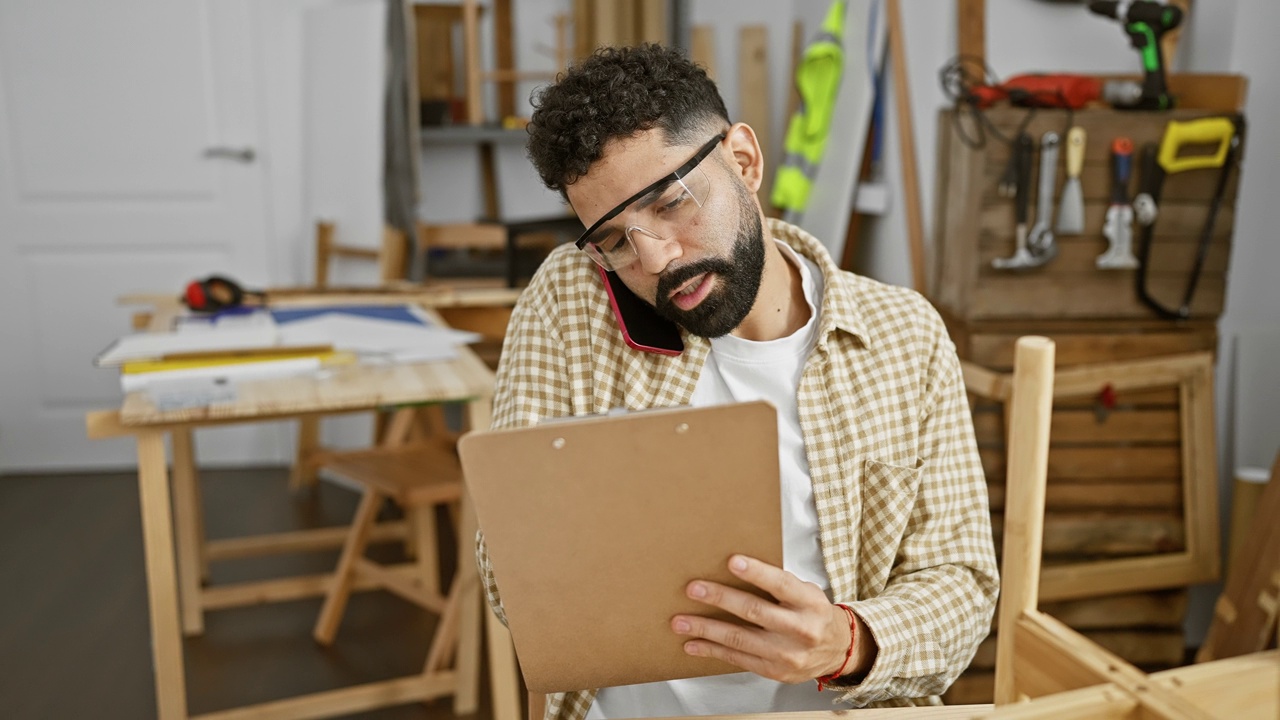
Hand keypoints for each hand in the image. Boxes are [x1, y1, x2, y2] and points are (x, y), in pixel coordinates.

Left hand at [672, 554, 860, 683]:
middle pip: (754, 611)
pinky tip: (693, 643)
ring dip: (706, 629)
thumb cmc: (813, 614)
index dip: (756, 572)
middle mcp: (800, 629)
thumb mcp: (806, 592)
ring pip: (740, 639)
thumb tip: (734, 567)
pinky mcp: (774, 671)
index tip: (732, 561)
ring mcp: (787, 654)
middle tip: (693, 589)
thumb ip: (778, 584)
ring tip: (681, 622)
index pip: (781, 584)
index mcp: (809, 603)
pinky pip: (737, 659)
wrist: (836, 650)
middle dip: (720, 598)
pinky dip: (712, 650)